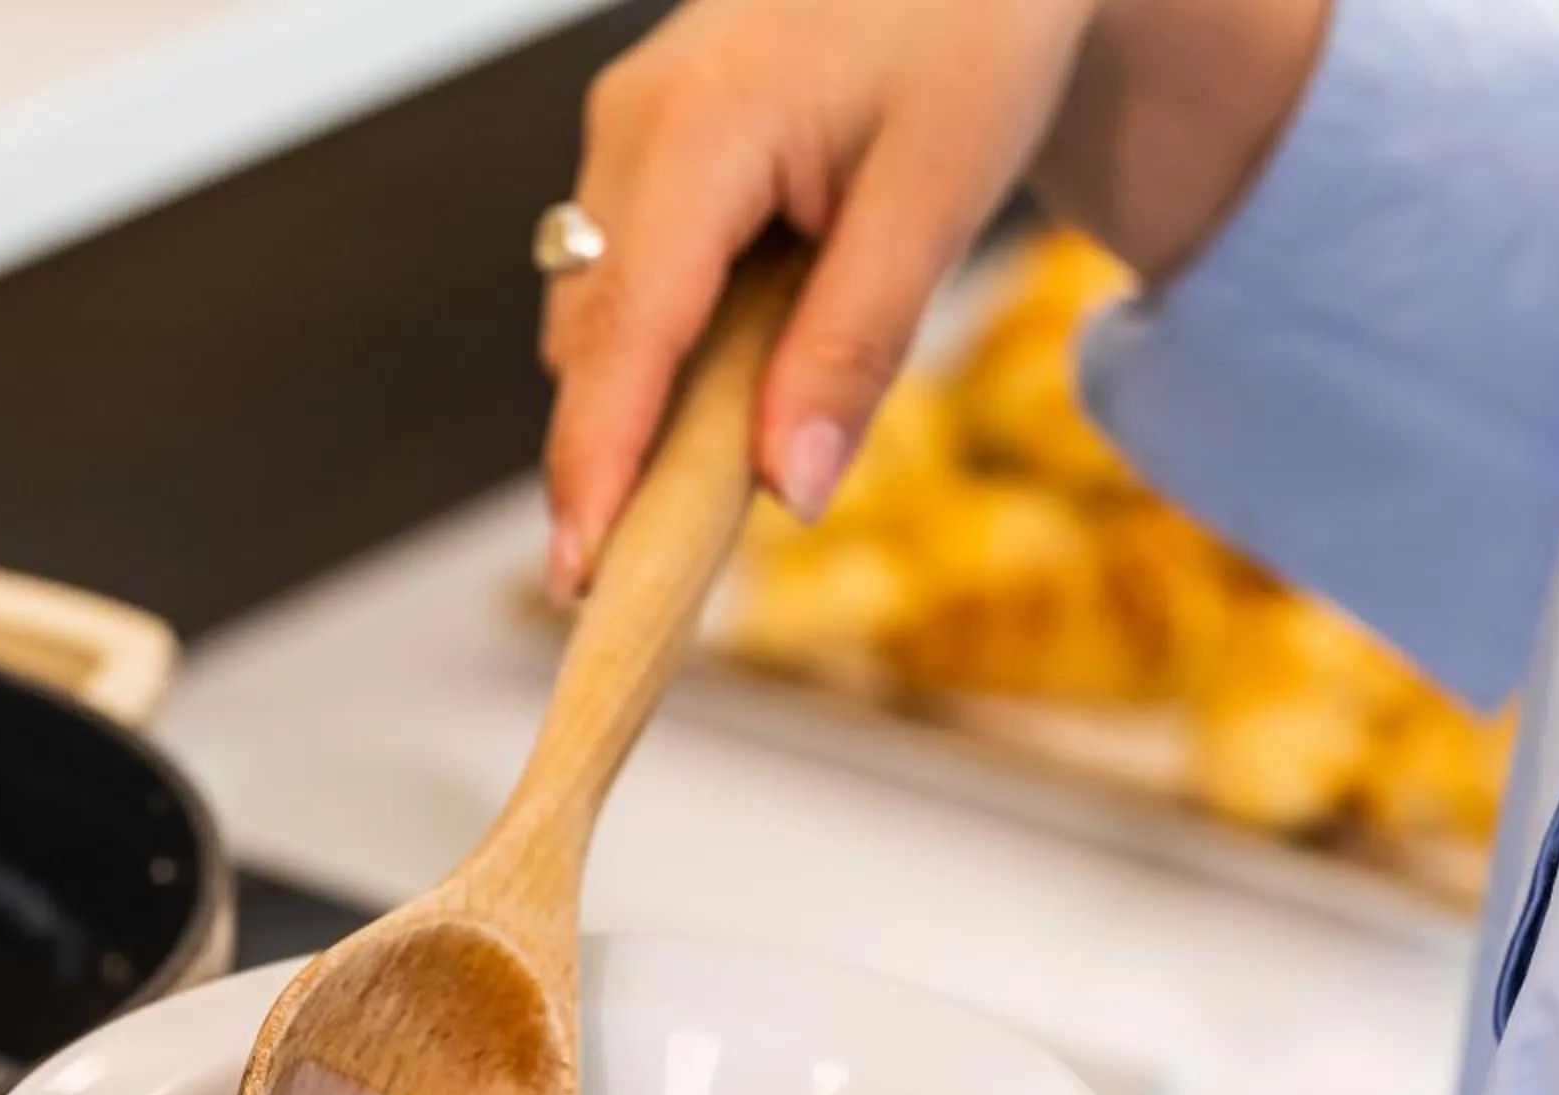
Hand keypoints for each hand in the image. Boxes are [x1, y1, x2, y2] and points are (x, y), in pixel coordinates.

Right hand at [541, 0, 1327, 597]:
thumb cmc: (976, 23)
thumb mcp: (939, 193)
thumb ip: (856, 346)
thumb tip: (785, 491)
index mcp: (695, 134)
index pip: (621, 339)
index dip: (594, 468)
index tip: (582, 576)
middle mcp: (631, 126)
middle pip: (592, 341)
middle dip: (620, 453)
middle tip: (672, 560)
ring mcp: (627, 126)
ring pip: (602, 311)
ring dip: (651, 395)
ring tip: (734, 445)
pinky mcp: (645, 136)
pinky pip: (630, 271)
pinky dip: (670, 340)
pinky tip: (747, 354)